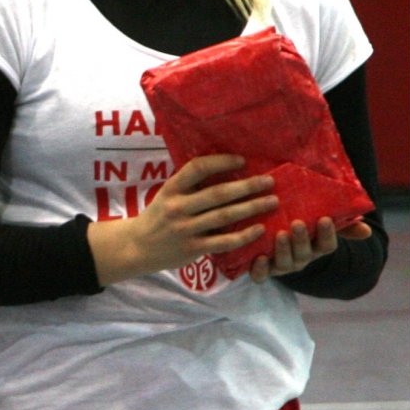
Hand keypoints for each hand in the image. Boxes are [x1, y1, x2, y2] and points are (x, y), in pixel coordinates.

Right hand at [90, 153, 276, 284]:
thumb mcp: (166, 196)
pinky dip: (244, 235)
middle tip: (269, 182)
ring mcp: (185, 229)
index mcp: (171, 189)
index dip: (221, 162)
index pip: (197, 169)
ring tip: (272, 201)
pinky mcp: (192, 248)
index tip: (242, 161)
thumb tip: (227, 171)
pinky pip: (224, 241)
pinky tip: (260, 229)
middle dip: (247, 187)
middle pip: (218, 194)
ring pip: (225, 216)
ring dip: (252, 208)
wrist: (137, 247)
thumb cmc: (158, 217)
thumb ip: (189, 186)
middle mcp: (177, 207)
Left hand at [247, 216, 370, 282]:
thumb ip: (341, 225)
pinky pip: (261, 277)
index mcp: (315, 249)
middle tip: (297, 223)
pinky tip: (258, 257)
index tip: (324, 219)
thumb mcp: (318, 224)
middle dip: (302, 240)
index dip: (327, 234)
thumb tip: (366, 230)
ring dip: (283, 250)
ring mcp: (281, 266)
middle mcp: (300, 259)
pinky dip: (259, 270)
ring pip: (285, 264)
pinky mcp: (261, 270)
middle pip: (305, 254)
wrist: (268, 238)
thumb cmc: (298, 229)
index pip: (327, 246)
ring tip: (279, 234)